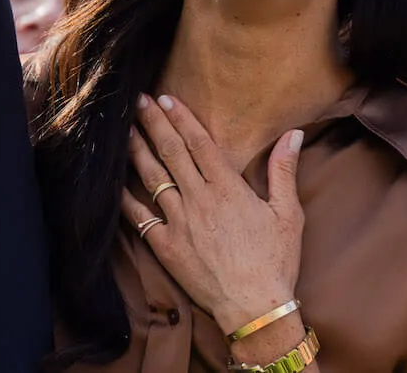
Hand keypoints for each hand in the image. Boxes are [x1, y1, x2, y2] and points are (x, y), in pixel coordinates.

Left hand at [121, 93, 303, 333]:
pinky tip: (113, 182)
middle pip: (170, 152)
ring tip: (123, 129)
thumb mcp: (288, 214)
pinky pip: (139, 217)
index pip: (199, 143)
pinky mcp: (166, 246)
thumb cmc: (275, 262)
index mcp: (228, 189)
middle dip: (152, 123)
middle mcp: (199, 199)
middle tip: (136, 101)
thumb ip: (284, 170)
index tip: (165, 99)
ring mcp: (179, 222)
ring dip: (136, 150)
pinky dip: (125, 198)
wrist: (255, 309)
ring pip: (152, 178)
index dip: (180, 118)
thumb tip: (292, 134)